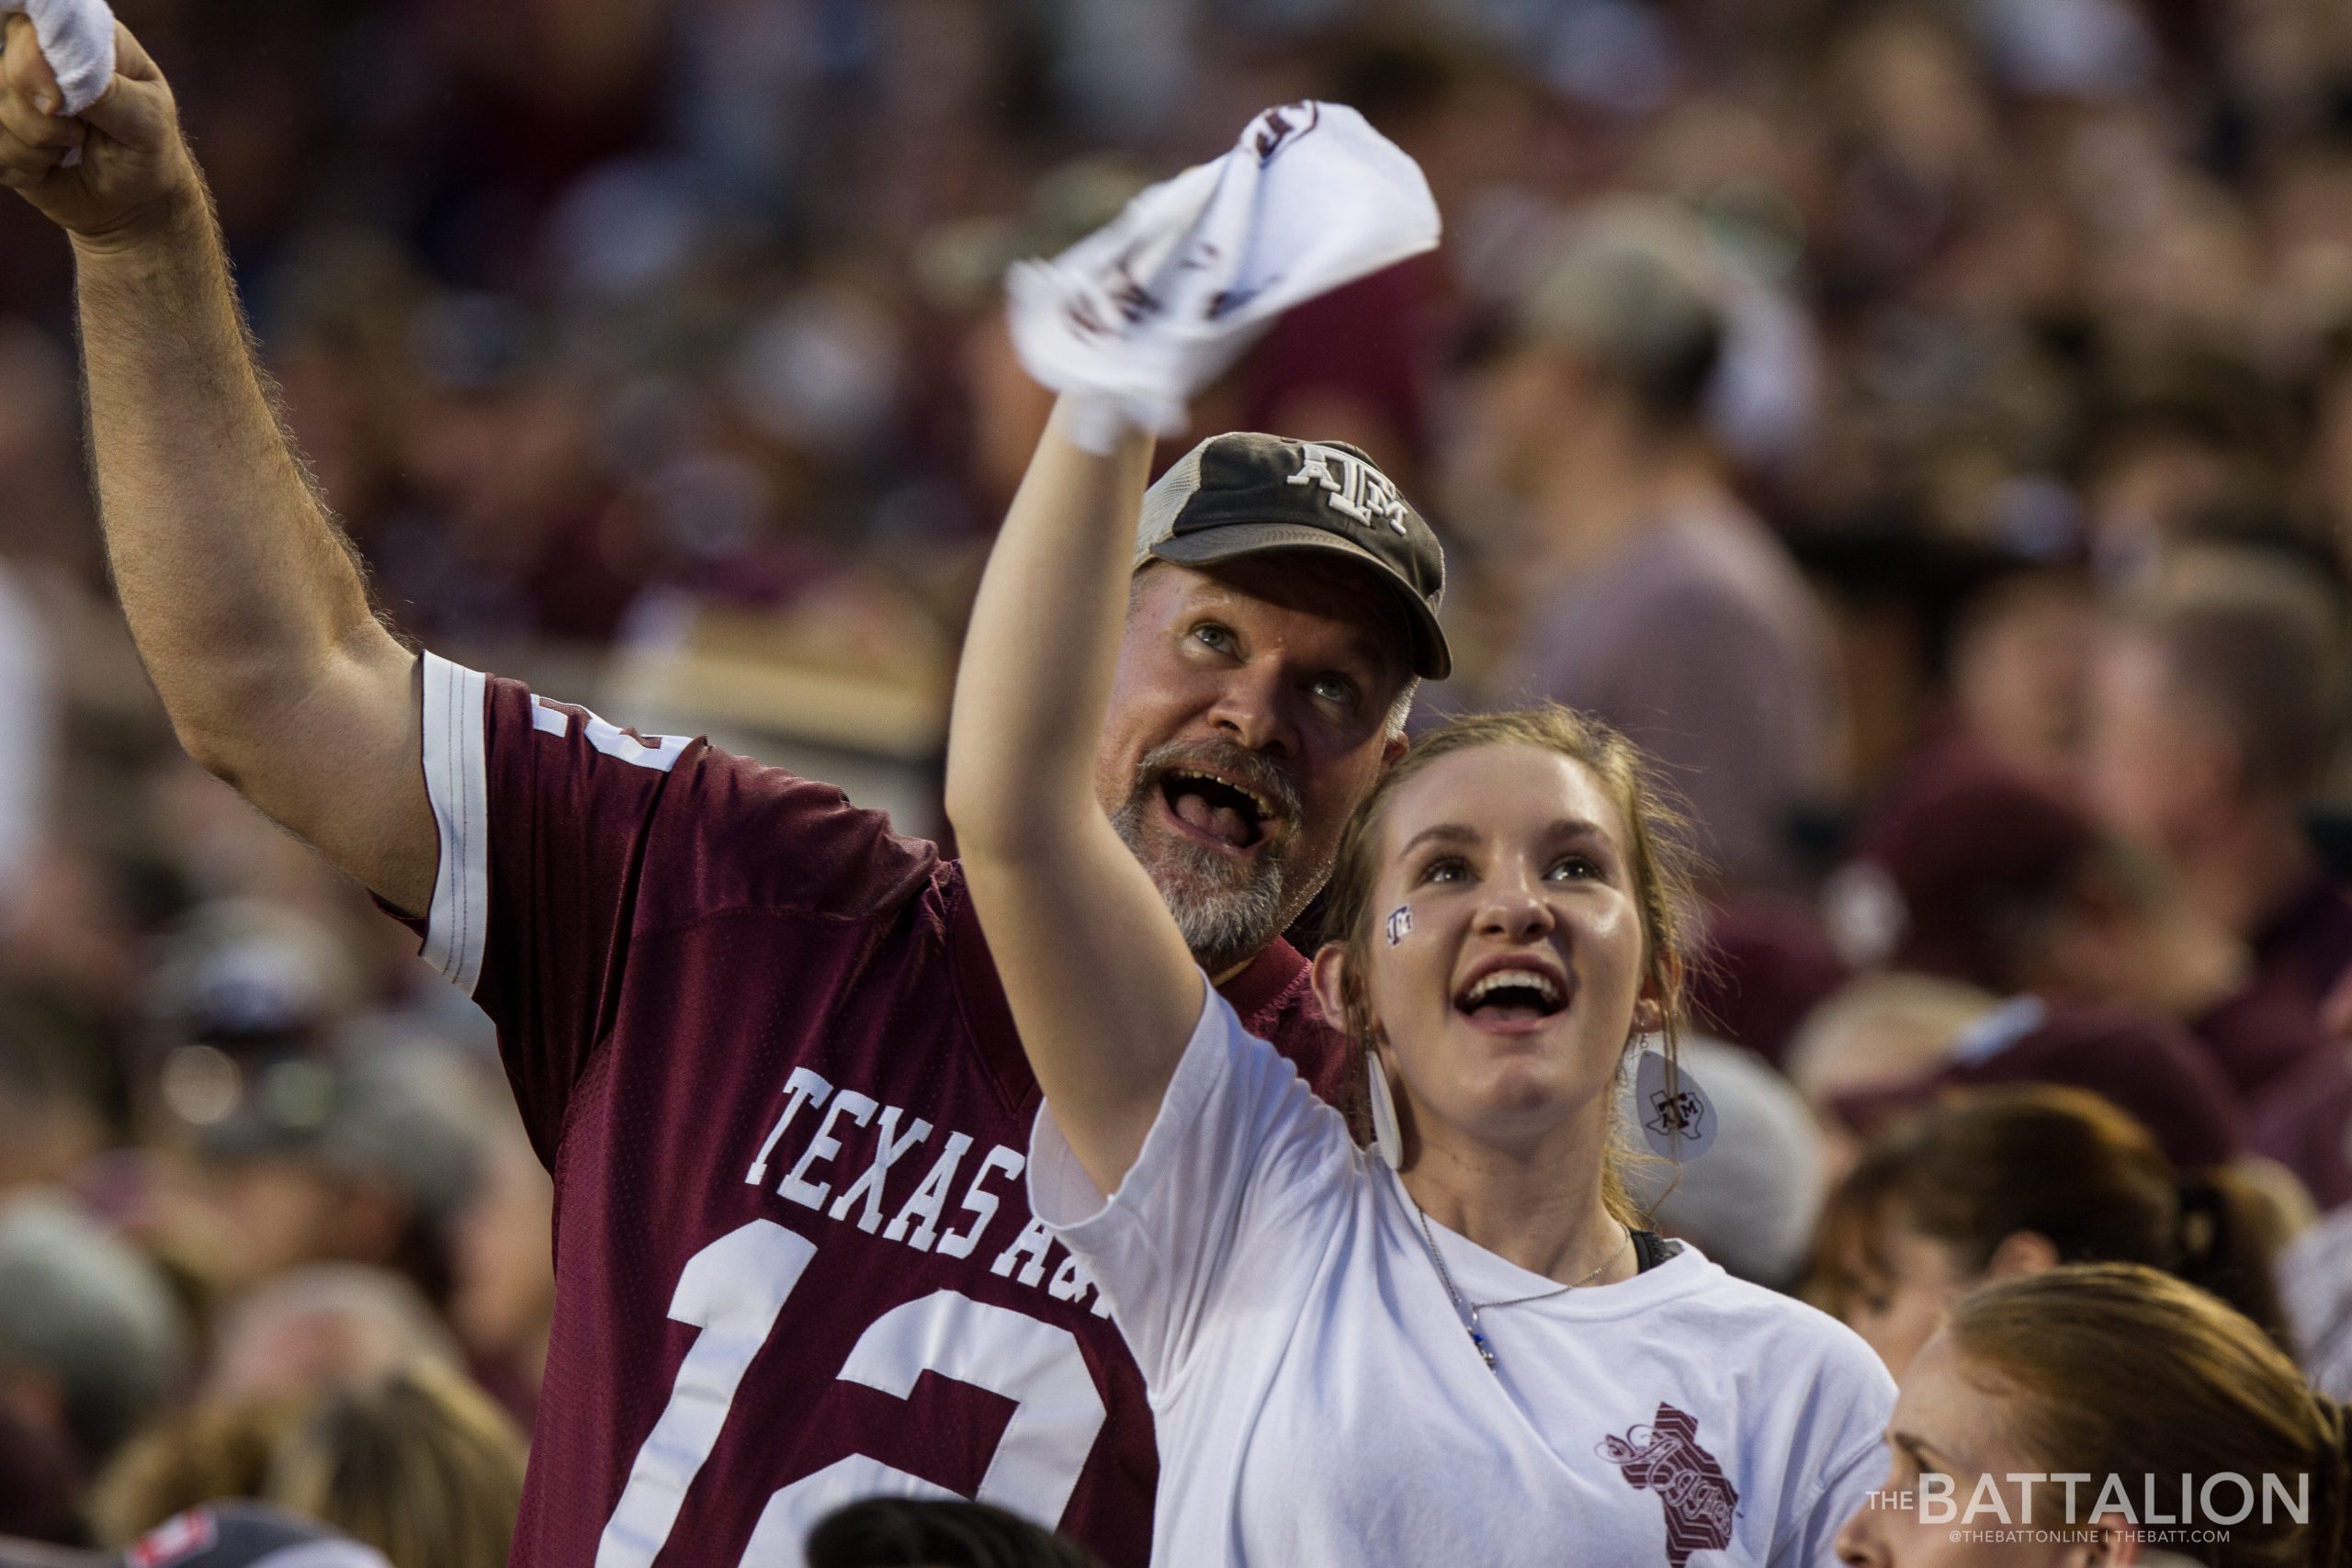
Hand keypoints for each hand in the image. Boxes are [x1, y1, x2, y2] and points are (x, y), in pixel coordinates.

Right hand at [0, 18, 196, 247]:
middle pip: (6, 71)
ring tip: (72, 149)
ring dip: (35, 145)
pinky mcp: (3, 130)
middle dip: (40, 117)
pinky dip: (23, 167)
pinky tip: (51, 166)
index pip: (33, 24)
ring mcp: (17, 94)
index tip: (57, 104)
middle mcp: (42, 59)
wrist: (135, 202)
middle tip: (80, 135)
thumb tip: (59, 81)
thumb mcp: (146, 121)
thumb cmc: (147, 151)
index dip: (32, 61)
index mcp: (81, 40)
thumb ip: (106, 92)